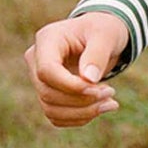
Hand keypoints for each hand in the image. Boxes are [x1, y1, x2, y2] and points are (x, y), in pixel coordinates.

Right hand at [24, 12, 129, 127]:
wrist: (101, 36)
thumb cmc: (103, 30)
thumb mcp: (106, 35)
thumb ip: (97, 54)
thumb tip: (89, 79)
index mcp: (47, 40)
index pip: (47, 71)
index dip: (70, 85)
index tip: (97, 88)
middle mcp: (36, 60)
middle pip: (47, 93)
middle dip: (81, 100)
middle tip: (111, 92)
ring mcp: (39, 79)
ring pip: (50, 109)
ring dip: (83, 112)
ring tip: (110, 103)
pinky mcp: (48, 94)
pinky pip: (57, 116)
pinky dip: (80, 117)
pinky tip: (100, 107)